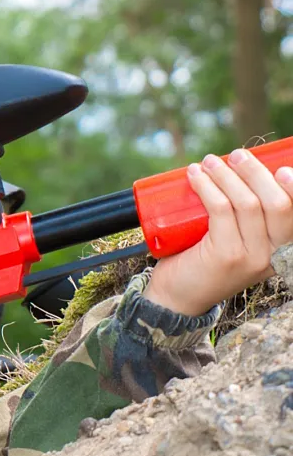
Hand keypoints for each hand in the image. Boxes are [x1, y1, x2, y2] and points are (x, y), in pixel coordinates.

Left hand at [143, 148, 292, 316]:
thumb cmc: (203, 264)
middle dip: (256, 172)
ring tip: (208, 162)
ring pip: (246, 202)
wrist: (175, 299)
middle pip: (277, 203)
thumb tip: (243, 174)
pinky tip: (195, 176)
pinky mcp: (225, 255)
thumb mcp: (237, 244)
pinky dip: (207, 187)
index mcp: (281, 251)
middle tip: (236, 156)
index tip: (280, 168)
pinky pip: (220, 209)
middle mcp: (272, 256)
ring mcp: (250, 257)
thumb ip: (248, 222)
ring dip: (226, 175)